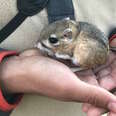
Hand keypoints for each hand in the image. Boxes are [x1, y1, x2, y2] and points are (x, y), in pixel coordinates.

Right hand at [1, 49, 115, 111]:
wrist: (26, 66)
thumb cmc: (45, 78)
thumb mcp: (71, 87)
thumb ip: (93, 95)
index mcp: (82, 90)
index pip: (106, 90)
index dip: (115, 82)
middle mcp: (79, 80)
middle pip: (101, 75)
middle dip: (110, 67)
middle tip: (115, 55)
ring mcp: (73, 69)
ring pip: (92, 64)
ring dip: (100, 58)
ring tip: (110, 50)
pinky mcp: (68, 59)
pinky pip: (82, 55)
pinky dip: (89, 51)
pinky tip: (94, 46)